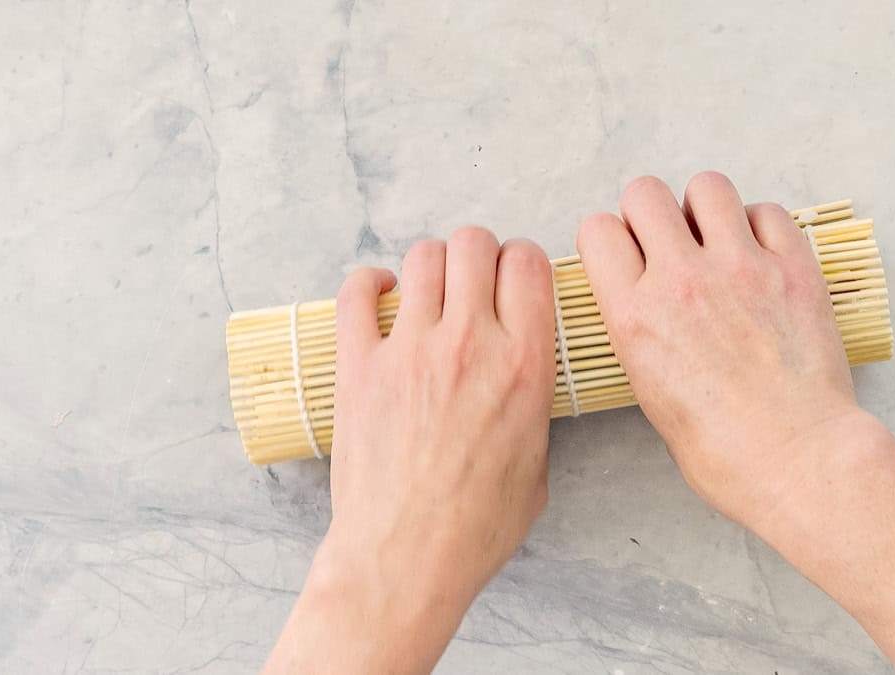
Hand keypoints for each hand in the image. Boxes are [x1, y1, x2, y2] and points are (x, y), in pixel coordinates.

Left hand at [265, 227, 555, 673]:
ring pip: (422, 258)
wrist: (406, 558)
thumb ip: (534, 406)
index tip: (516, 277)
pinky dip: (369, 283)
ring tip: (430, 290)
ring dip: (431, 265)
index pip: (528, 264)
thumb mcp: (539, 464)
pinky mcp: (359, 366)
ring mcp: (409, 351)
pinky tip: (379, 294)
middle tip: (474, 279)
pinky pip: (356, 294)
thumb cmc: (476, 527)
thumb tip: (523, 380)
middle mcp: (470, 344)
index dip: (523, 261)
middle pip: (475, 245)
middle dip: (479, 253)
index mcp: (525, 365)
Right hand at [577, 172, 871, 527]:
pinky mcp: (793, 267)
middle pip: (644, 193)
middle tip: (668, 244)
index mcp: (635, 315)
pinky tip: (760, 257)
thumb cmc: (723, 450)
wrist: (797, 458)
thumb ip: (641, 332)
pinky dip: (760, 226)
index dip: (610, 240)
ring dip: (705, 209)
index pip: (598, 231)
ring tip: (716, 241)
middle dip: (650, 213)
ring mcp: (740, 267)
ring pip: (707, 187)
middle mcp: (681, 279)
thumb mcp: (650, 394)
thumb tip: (649, 304)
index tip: (624, 255)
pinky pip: (767, 212)